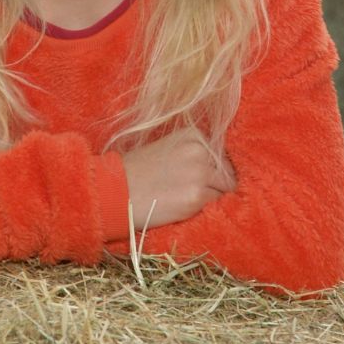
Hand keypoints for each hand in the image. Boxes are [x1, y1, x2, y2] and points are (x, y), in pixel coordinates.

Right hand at [122, 128, 236, 229]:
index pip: (222, 154)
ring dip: (211, 198)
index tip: (200, 179)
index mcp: (193, 134)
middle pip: (227, 172)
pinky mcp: (196, 197)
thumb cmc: (138, 171)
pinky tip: (183, 206)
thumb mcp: (169, 148)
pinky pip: (215, 206)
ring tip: (185, 199)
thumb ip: (194, 153)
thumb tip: (222, 168)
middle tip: (191, 192)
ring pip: (224, 190)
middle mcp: (200, 150)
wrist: (116, 190)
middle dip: (216, 185)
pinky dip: (204, 210)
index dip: (214, 170)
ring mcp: (200, 173)